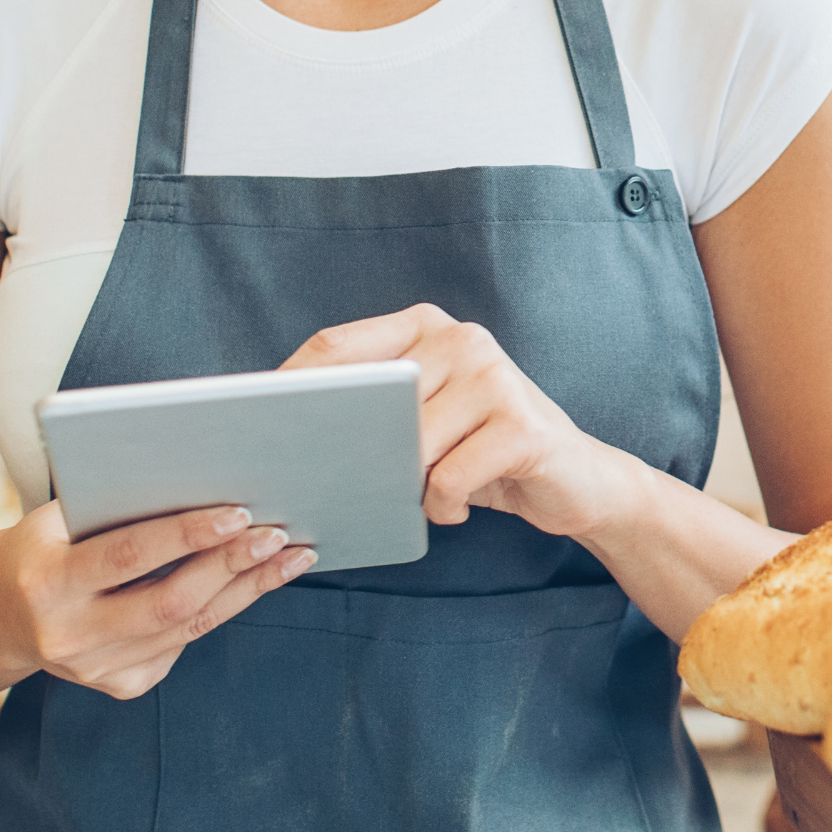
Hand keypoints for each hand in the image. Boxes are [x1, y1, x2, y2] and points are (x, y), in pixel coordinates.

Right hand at [0, 501, 315, 700]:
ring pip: (189, 627)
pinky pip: (185, 643)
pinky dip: (225, 606)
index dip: (185, 534)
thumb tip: (206, 477)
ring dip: (246, 587)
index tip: (238, 511)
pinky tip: (259, 579)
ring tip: (290, 553)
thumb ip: (116, 506)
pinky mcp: (121, 686)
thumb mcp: (59, 518)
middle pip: (169, 602)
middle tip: (277, 532)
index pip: (127, 555)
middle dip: (230, 565)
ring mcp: (96, 670)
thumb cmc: (45, 543)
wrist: (0, 615)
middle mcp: (70, 636)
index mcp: (47, 582)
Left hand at [282, 303, 622, 538]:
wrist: (579, 479)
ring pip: (409, 444)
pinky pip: (449, 478)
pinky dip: (444, 505)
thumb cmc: (483, 451)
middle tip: (323, 484)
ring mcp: (493, 375)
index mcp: (425, 326)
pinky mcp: (521, 424)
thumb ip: (376, 407)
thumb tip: (290, 435)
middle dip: (341, 446)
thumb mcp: (426, 418)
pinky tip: (460, 504)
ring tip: (424, 494)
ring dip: (404, 485)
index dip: (290, 386)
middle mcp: (459, 337)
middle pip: (367, 397)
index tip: (253, 425)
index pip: (337, 345)